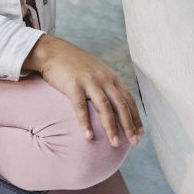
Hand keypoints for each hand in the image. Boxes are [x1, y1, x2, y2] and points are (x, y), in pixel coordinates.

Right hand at [24, 35, 143, 145]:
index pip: (128, 98)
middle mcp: (103, 79)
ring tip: (116, 143)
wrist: (53, 51)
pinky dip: (85, 123)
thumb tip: (114, 102)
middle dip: (129, 125)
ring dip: (111, 127)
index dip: (136, 116)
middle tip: (134, 142)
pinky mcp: (73, 85)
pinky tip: (88, 136)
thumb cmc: (74, 63)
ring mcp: (89, 81)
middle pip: (121, 104)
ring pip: (105, 107)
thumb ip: (106, 83)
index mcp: (110, 76)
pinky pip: (81, 107)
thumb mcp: (96, 70)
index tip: (141, 131)